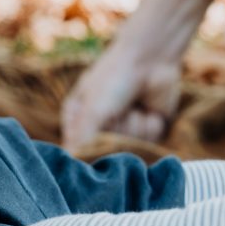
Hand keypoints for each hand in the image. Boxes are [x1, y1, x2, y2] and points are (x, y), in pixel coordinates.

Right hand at [61, 0, 214, 149]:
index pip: (76, 152)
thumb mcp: (92, 110)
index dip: (87, 151)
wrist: (150, 59)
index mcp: (77, 120)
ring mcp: (123, 130)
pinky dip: (149, 126)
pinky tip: (148, 110)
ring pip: (128, 150)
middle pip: (105, 154)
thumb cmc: (113, 79)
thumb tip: (73, 166)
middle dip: (115, 133)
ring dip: (134, 127)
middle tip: (118, 111)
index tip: (96, 140)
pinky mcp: (146, 131)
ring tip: (134, 107)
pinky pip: (147, 143)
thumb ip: (82, 141)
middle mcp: (98, 128)